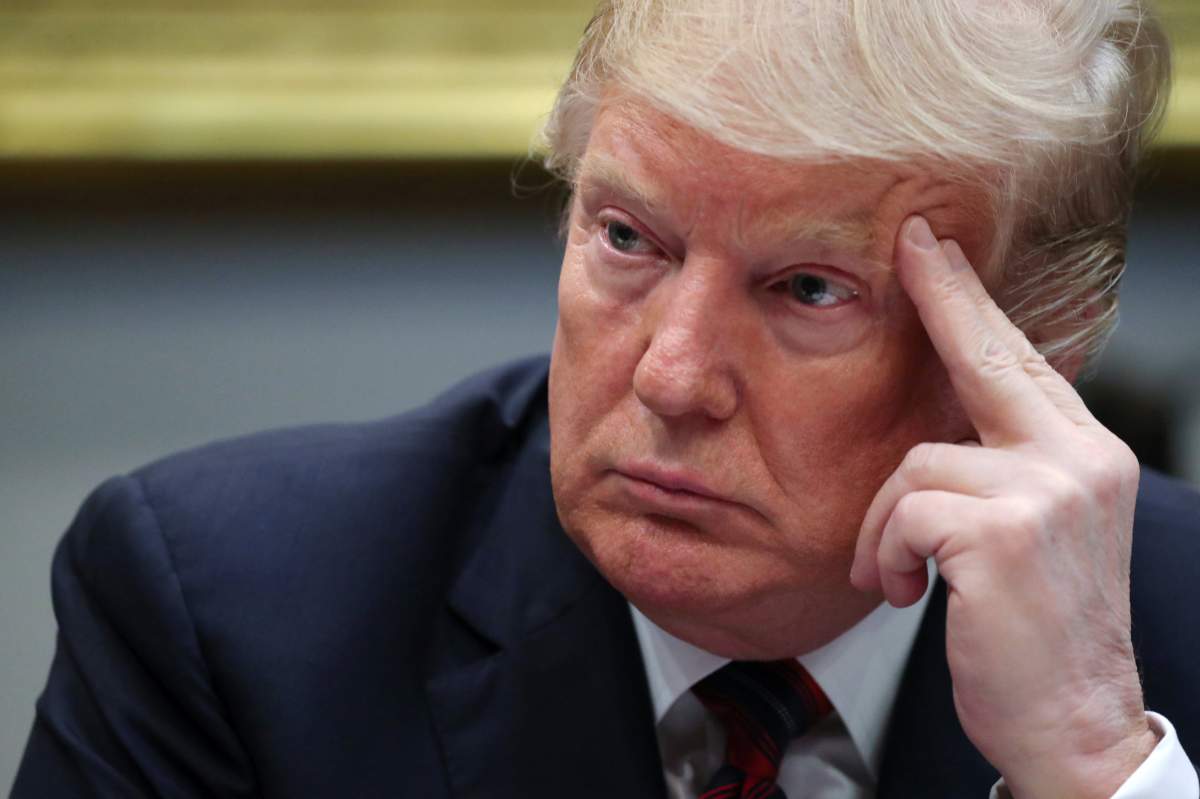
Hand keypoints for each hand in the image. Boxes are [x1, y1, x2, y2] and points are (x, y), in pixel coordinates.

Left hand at [849, 216, 1157, 797]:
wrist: (1073, 723)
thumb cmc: (1036, 632)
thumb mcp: (1029, 535)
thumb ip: (1001, 469)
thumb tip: (941, 423)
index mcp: (1084, 456)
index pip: (1021, 360)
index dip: (974, 301)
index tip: (938, 248)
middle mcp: (1079, 460)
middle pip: (990, 358)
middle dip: (944, 297)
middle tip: (913, 245)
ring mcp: (1047, 491)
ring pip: (914, 463)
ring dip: (886, 528)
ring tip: (901, 576)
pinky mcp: (1003, 531)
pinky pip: (903, 510)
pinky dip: (887, 553)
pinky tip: (910, 592)